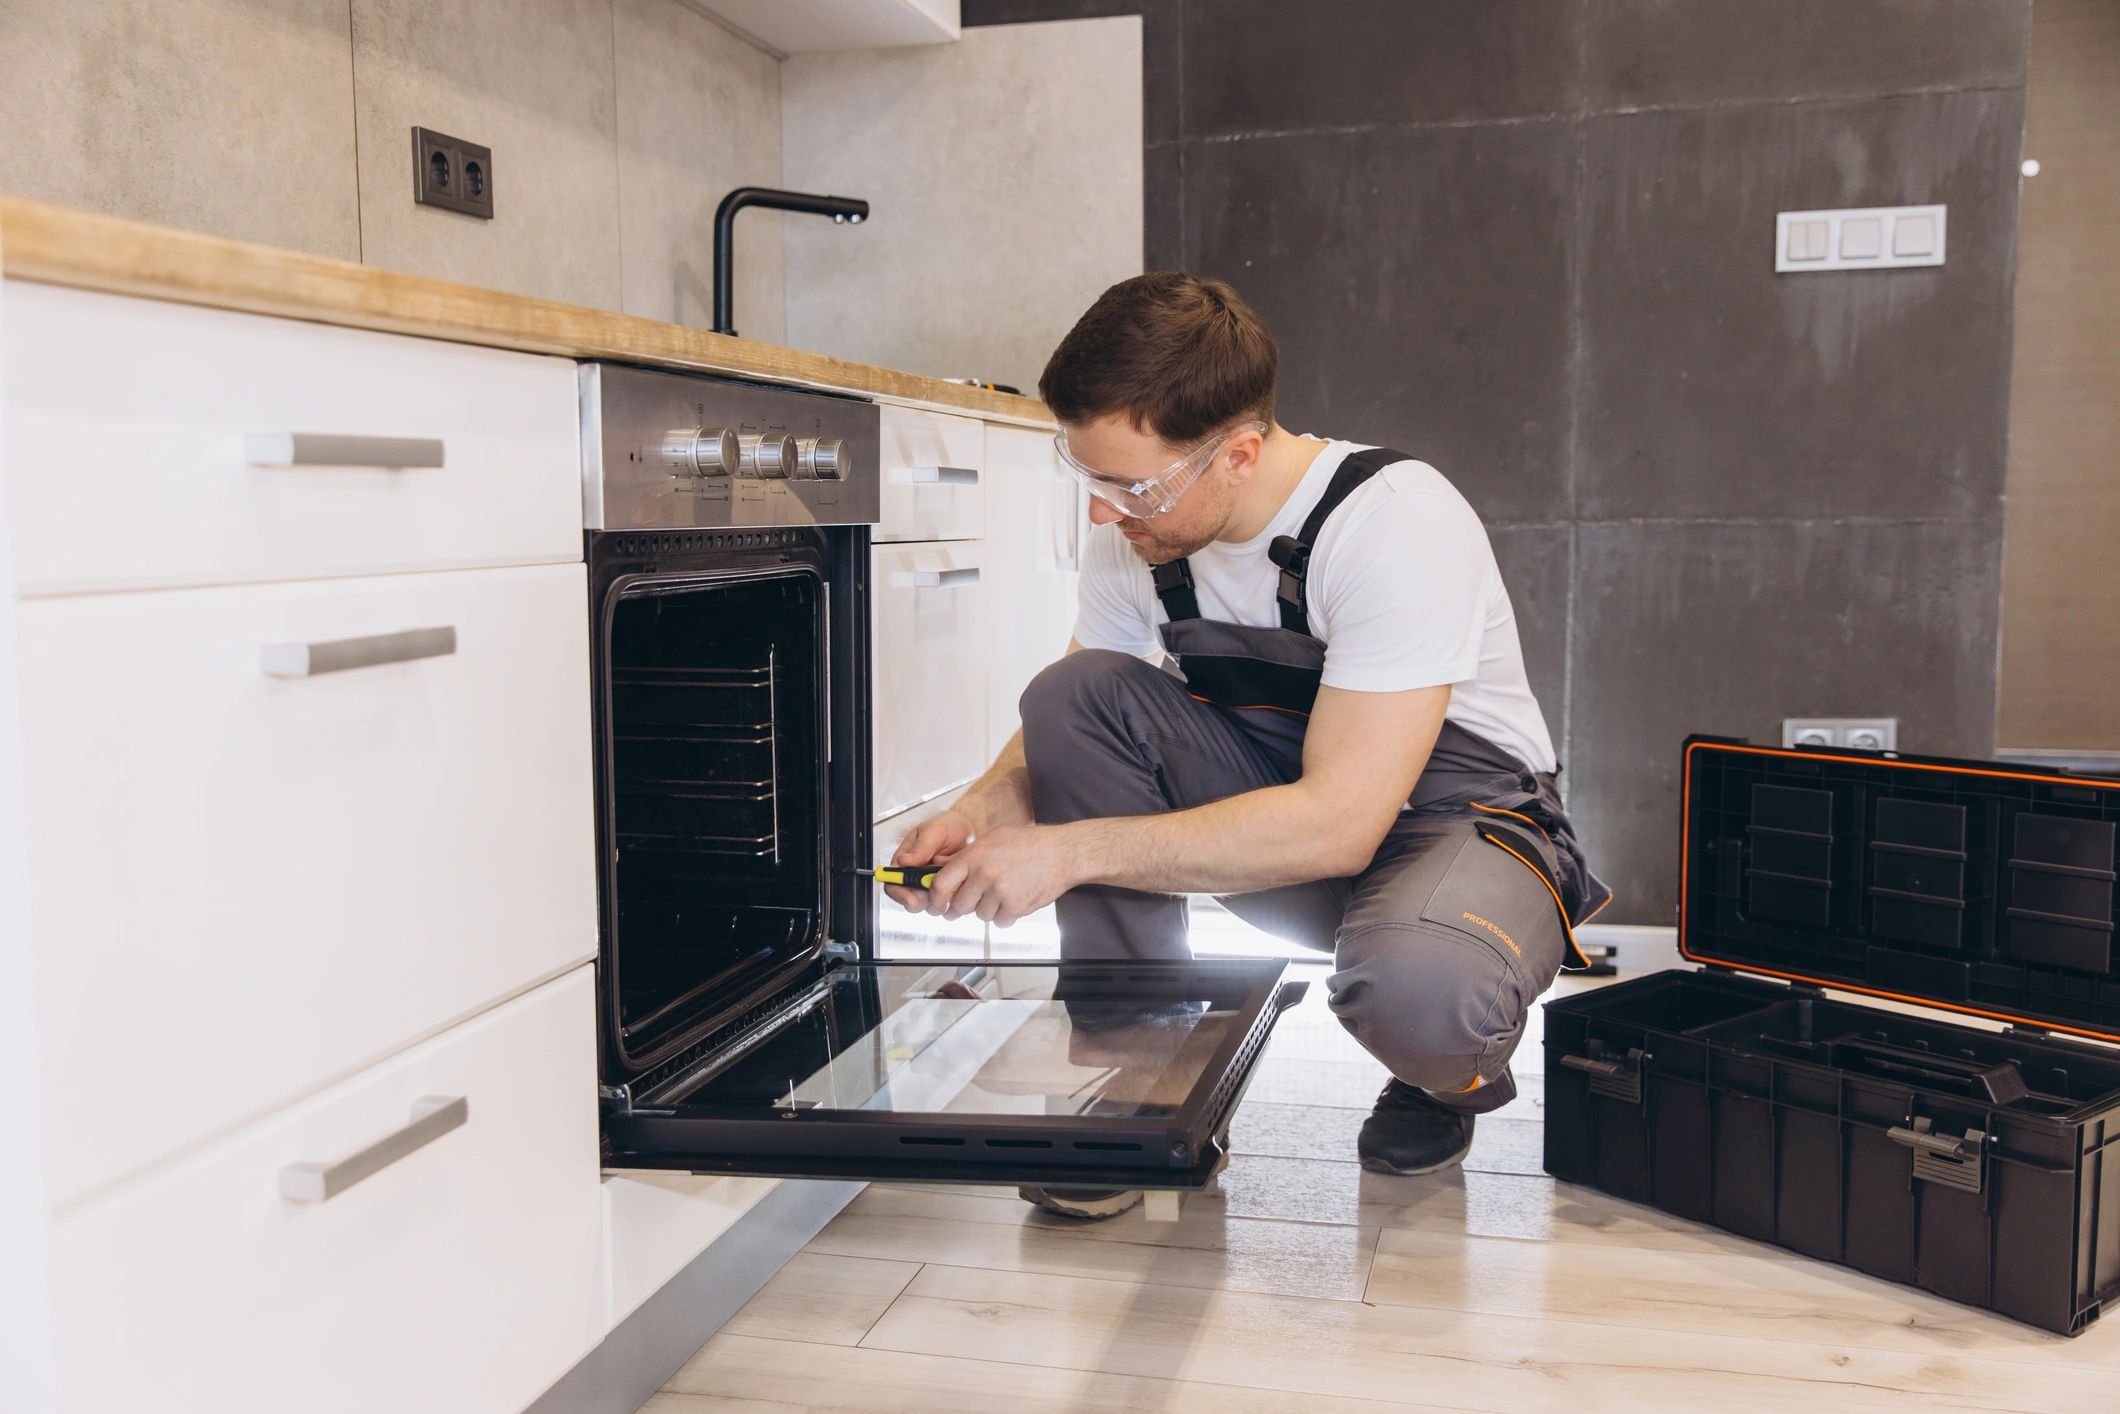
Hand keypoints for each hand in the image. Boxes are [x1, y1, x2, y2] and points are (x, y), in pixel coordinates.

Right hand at [883, 809, 974, 912]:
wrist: (971, 830)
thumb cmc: (948, 827)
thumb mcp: (933, 832)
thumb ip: (920, 848)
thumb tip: (903, 861)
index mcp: (904, 863)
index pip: (892, 885)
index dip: (899, 894)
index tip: (911, 897)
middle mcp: (915, 878)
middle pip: (910, 901)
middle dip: (923, 899)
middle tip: (937, 889)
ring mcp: (931, 887)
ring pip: (930, 905)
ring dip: (941, 896)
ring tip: (952, 875)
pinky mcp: (947, 893)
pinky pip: (948, 903)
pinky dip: (954, 895)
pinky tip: (960, 880)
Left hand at [925, 824, 1085, 927]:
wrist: (1061, 853)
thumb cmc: (1029, 844)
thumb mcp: (992, 840)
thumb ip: (968, 857)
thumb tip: (945, 874)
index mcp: (974, 856)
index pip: (941, 884)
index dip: (936, 898)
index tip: (938, 904)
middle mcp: (984, 874)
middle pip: (959, 906)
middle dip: (963, 907)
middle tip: (972, 902)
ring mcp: (1000, 892)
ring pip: (980, 915)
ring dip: (989, 910)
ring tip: (1004, 892)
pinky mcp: (1015, 907)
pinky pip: (1000, 922)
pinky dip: (1006, 916)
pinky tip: (1015, 899)